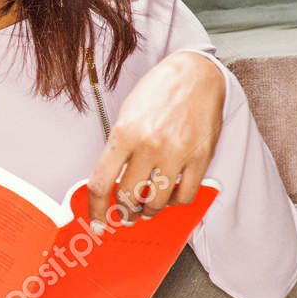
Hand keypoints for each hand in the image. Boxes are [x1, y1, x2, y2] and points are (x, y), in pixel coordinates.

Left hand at [86, 50, 224, 229]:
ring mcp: (177, 153)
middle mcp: (149, 146)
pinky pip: (185, 195)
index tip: (96, 222)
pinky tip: (169, 195)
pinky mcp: (201, 158)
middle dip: (124, 212)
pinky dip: (175, 202)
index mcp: (124, 134)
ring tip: (146, 208)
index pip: (101, 183)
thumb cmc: (157, 92)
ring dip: (148, 211)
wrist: (195, 75)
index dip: (95, 209)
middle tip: (125, 214)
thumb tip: (109, 181)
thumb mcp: (126, 115)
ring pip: (156, 201)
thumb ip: (118, 148)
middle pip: (128, 197)